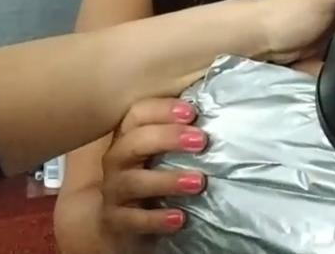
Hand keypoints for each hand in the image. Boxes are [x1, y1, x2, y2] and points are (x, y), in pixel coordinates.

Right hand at [99, 98, 207, 243]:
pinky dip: (156, 219)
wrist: (126, 224)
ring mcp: (113, 191)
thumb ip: (182, 137)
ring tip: (198, 182)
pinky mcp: (115, 221)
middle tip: (201, 141)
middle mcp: (117, 160)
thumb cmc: (154, 180)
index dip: (162, 110)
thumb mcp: (163, 156)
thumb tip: (221, 120)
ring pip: (134, 182)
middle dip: (168, 137)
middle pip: (135, 141)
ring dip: (168, 180)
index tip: (191, 113)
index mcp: (129, 137)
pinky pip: (133, 220)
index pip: (138, 114)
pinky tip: (179, 219)